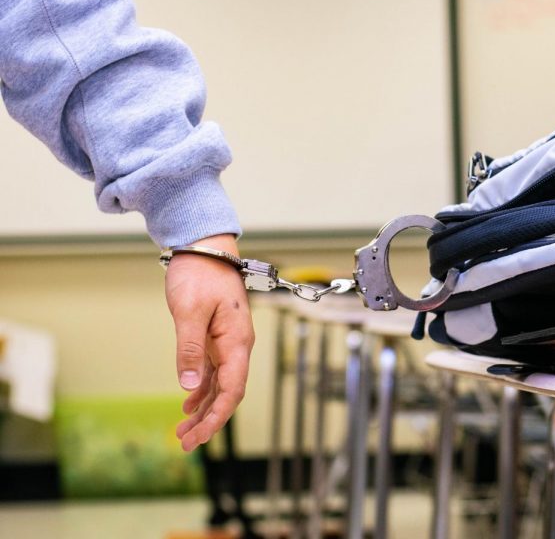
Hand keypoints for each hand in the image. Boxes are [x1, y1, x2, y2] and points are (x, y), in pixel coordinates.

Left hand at [164, 234, 254, 450]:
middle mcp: (236, 345)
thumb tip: (189, 386)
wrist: (203, 247)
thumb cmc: (200, 273)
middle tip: (185, 443)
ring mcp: (226, 342)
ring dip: (203, 409)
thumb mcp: (189, 311)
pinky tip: (188, 405)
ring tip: (183, 431)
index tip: (200, 435)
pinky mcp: (215, 337)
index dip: (218, 415)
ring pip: (219, 385)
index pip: (233, 388)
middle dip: (209, 420)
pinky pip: (212, 372)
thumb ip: (190, 349)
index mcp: (237, 340)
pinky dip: (200, 391)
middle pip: (228, 392)